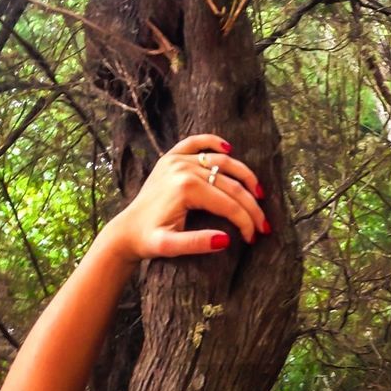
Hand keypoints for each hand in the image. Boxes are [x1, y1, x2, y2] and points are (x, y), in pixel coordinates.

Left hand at [107, 132, 268, 261]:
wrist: (126, 231)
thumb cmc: (148, 241)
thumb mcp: (169, 248)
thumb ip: (196, 244)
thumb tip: (226, 240)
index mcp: (186, 188)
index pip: (228, 204)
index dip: (246, 221)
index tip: (255, 237)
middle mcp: (183, 168)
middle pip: (230, 184)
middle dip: (251, 206)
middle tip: (264, 224)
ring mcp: (177, 160)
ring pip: (221, 162)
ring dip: (244, 176)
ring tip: (258, 193)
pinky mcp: (171, 158)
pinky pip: (195, 143)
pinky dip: (212, 142)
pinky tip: (229, 148)